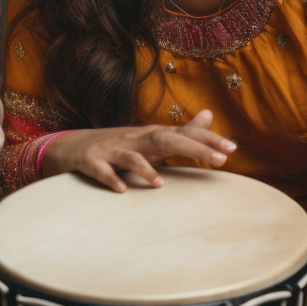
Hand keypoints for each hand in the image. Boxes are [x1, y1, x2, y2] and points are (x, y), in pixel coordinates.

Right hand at [40, 109, 234, 191]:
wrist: (73, 146)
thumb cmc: (120, 145)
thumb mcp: (152, 136)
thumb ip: (182, 130)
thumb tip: (209, 115)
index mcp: (151, 136)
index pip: (184, 133)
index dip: (208, 139)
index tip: (233, 148)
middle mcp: (135, 139)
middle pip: (165, 140)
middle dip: (193, 148)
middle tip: (220, 159)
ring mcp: (112, 150)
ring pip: (131, 156)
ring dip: (146, 169)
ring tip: (161, 183)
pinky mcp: (92, 162)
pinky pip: (102, 170)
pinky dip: (111, 179)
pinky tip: (121, 190)